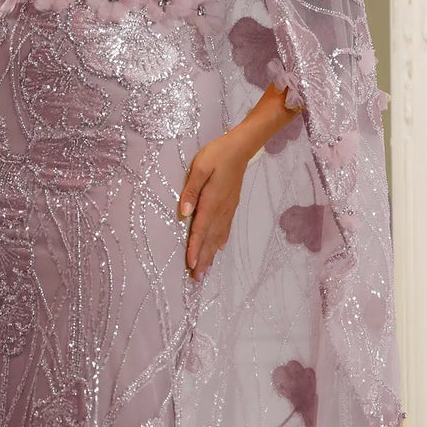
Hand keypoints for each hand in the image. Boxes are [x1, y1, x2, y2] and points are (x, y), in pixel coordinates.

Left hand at [178, 131, 251, 280]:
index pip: (200, 230)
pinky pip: (225, 228)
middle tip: (198, 278)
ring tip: (206, 269)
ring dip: (211, 254)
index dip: (195, 248)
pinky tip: (219, 248)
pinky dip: (221, 241)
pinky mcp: (231, 204)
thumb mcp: (200, 168)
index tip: (191, 265)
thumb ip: (191, 191)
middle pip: (210, 239)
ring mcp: (228, 208)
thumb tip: (184, 213)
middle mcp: (221, 209)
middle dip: (203, 258)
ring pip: (218, 236)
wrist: (241, 147)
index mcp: (212, 202)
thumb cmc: (217, 154)